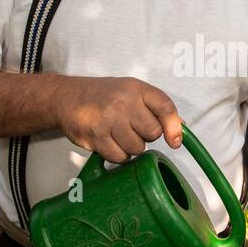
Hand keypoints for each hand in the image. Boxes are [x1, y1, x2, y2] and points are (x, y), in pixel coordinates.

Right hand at [55, 75, 182, 163]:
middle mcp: (124, 102)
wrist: (66, 97)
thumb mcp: (131, 91)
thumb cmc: (104, 95)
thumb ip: (156, 107)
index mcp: (136, 89)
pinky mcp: (96, 136)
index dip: (174, 127)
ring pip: (137, 148)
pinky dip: (117, 155)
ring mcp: (109, 120)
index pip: (165, 107)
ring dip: (130, 147)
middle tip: (131, 128)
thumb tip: (181, 128)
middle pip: (152, 133)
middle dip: (145, 136)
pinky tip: (108, 142)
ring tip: (117, 134)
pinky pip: (119, 157)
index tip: (175, 142)